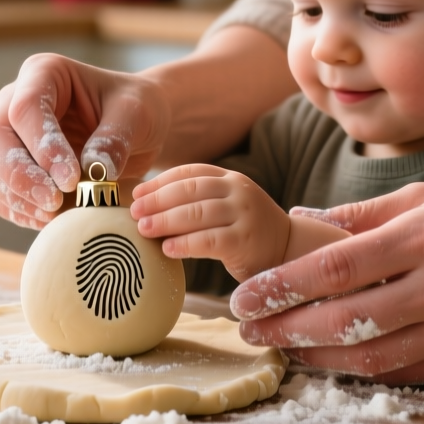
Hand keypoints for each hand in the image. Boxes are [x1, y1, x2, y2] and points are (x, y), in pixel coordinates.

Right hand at [0, 53, 170, 227]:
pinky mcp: (8, 170)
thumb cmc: (136, 111)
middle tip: (55, 201)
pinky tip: (50, 220)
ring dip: (18, 198)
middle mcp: (14, 102)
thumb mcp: (136, 115)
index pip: (26, 107)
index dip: (43, 146)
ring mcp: (7, 137)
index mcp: (43, 73)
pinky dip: (18, 212)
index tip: (72, 178)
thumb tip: (95, 170)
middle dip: (20, 176)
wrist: (136, 131)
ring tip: (57, 214)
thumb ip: (115, 138)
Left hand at [130, 164, 291, 280]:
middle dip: (157, 200)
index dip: (159, 182)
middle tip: (134, 212)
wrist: (289, 250)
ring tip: (143, 229)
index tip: (136, 193)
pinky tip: (166, 249)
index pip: (190, 173)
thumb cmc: (246, 231)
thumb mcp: (227, 206)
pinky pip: (208, 240)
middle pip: (190, 190)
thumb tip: (148, 206)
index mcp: (230, 178)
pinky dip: (184, 244)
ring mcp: (244, 214)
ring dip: (165, 221)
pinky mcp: (245, 241)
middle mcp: (238, 191)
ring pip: (196, 213)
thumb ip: (198, 201)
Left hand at [228, 181, 423, 383]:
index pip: (337, 268)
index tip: (245, 293)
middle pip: (347, 320)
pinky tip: (327, 358)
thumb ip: (362, 214)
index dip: (283, 286)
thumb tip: (299, 218)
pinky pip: (403, 371)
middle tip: (247, 327)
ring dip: (315, 357)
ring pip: (371, 356)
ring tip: (279, 345)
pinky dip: (360, 368)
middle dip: (287, 328)